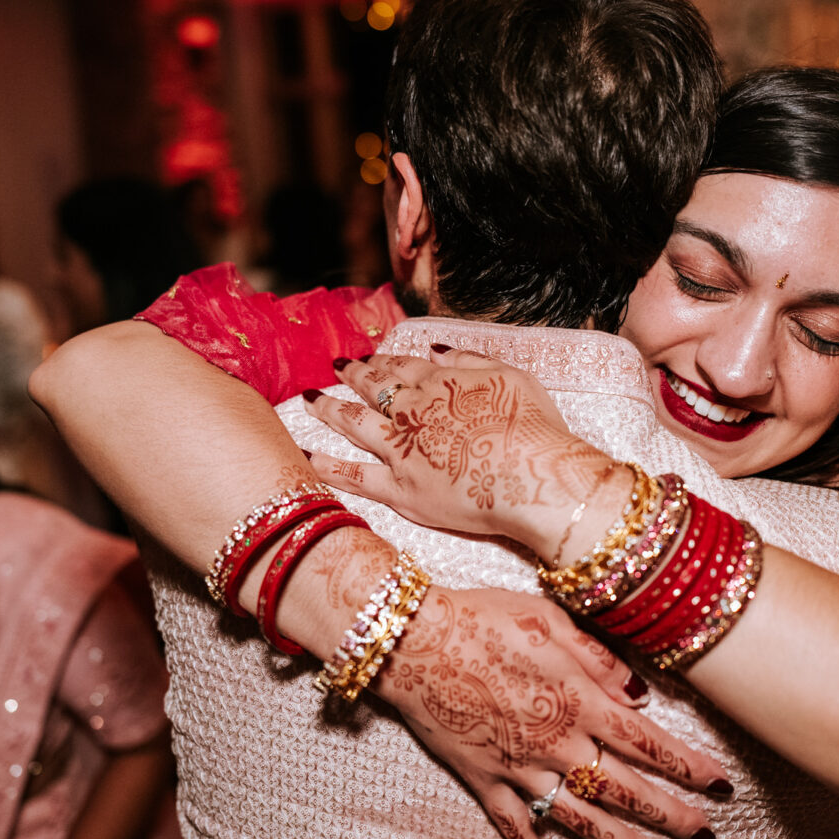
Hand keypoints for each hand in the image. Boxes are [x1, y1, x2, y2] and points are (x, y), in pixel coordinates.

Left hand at [304, 349, 614, 555]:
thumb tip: (436, 349)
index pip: (402, 367)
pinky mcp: (399, 489)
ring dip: (328, 407)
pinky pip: (354, 476)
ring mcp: (401, 451)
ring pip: (354, 423)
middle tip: (335, 365)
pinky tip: (302, 454)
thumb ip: (470, 360)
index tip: (367, 355)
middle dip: (352, 374)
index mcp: (440, 383)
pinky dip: (325, 464)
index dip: (382, 360)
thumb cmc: (535, 428)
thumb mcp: (512, 377)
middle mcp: (412, 412)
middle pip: (373, 388)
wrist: (535, 478)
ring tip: (308, 397)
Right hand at [373, 585, 730, 838]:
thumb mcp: (551, 617)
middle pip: (625, 789)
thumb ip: (600, 658)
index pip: (648, 744)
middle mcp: (556, 743)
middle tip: (705, 834)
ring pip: (581, 818)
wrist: (412, 640)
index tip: (720, 786)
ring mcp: (519, 768)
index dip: (688, 768)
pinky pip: (514, 827)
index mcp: (579, 701)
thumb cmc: (483, 617)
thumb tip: (640, 693)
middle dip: (670, 814)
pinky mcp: (482, 779)